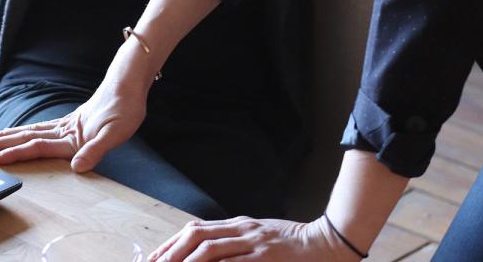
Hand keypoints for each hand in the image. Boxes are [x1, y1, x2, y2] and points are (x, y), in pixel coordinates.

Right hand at [0, 81, 145, 171]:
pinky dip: (23, 132)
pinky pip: (39, 129)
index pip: (37, 146)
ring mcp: (65, 125)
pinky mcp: (69, 122)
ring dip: (6, 136)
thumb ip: (95, 150)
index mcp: (71, 136)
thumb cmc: (125, 110)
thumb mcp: (115, 134)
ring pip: (28, 131)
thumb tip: (78, 167)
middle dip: (0, 143)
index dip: (16, 153)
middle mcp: (63, 130)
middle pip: (25, 137)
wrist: (128, 85)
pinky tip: (17, 132)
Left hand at [147, 216, 360, 261]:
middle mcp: (242, 230)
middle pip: (196, 235)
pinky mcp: (266, 257)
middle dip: (172, 251)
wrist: (327, 242)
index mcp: (238, 224)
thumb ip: (234, 242)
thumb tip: (205, 250)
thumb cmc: (292, 243)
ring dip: (186, 261)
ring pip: (210, 248)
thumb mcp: (259, 236)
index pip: (195, 229)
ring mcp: (254, 243)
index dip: (172, 243)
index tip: (155, 258)